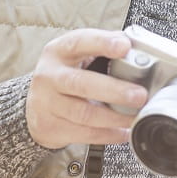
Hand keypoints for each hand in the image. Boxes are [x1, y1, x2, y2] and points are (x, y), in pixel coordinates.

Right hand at [26, 28, 146, 148]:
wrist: (36, 106)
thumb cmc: (68, 75)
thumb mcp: (79, 56)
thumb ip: (105, 49)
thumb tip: (139, 47)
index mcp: (60, 51)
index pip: (79, 42)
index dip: (102, 43)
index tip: (125, 47)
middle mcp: (49, 75)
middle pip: (81, 83)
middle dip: (114, 90)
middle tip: (140, 95)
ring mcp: (47, 103)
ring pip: (83, 113)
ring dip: (114, 117)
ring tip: (136, 117)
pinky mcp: (50, 126)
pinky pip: (84, 133)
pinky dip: (108, 135)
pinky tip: (124, 133)